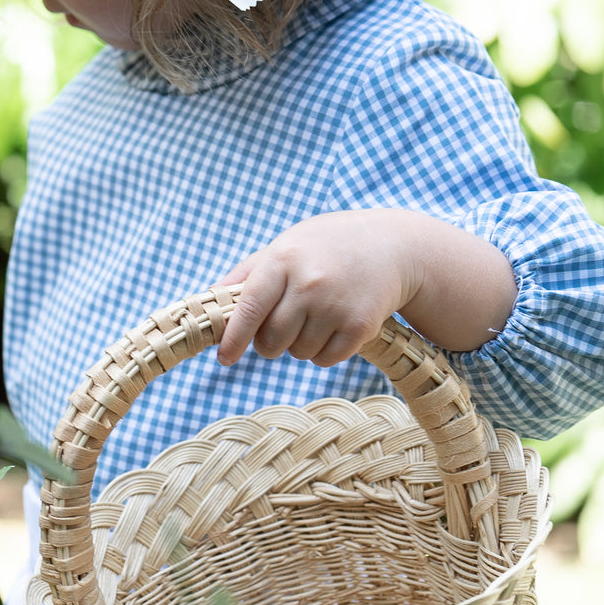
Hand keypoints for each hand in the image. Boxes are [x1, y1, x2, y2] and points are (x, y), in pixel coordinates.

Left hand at [216, 209, 515, 367]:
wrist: (393, 245)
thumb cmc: (327, 246)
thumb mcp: (287, 244)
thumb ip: (248, 272)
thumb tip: (211, 301)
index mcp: (283, 260)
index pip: (249, 309)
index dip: (233, 339)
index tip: (224, 359)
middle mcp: (309, 283)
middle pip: (271, 340)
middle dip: (270, 342)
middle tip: (284, 324)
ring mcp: (336, 306)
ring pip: (298, 353)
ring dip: (300, 346)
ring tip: (316, 316)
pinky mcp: (361, 326)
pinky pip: (325, 360)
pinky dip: (324, 353)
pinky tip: (334, 326)